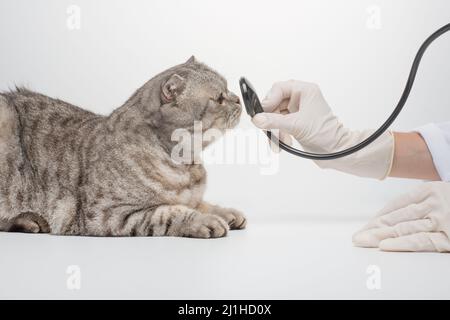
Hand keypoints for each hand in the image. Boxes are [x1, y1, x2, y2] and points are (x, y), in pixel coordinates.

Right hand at [252, 80, 393, 178]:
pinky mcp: (296, 121)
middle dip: (271, 118)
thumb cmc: (326, 134)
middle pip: (275, 102)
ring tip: (279, 140)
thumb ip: (274, 121)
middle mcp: (301, 98)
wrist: (336, 151)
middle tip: (268, 128)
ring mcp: (298, 110)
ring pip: (275, 115)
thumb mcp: (296, 126)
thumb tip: (257, 119)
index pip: (279, 89)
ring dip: (275, 129)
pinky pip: (279, 124)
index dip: (269, 100)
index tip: (262, 114)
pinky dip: (278, 133)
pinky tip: (282, 141)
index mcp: (305, 91)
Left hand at [353, 182, 449, 252]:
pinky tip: (384, 246)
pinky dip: (400, 243)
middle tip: (358, 236)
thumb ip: (425, 203)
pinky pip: (421, 241)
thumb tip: (401, 214)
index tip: (367, 225)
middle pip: (396, 217)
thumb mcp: (445, 195)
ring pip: (403, 228)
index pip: (397, 204)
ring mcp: (441, 220)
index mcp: (430, 190)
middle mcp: (433, 203)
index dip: (379, 216)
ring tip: (363, 241)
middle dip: (374, 227)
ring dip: (380, 236)